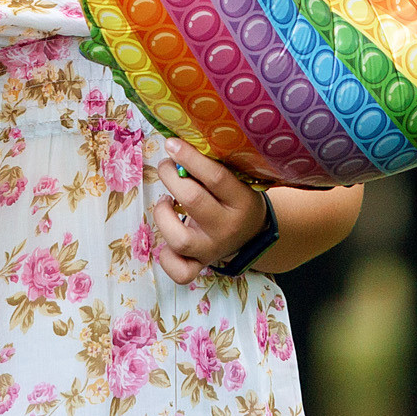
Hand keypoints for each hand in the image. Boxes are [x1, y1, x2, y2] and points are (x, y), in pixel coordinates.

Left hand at [151, 136, 268, 285]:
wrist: (253, 234)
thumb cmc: (235, 198)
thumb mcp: (236, 181)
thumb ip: (211, 168)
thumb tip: (176, 146)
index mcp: (242, 201)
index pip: (216, 177)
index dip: (190, 158)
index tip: (172, 144)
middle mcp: (227, 228)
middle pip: (193, 201)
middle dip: (172, 177)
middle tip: (167, 166)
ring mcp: (213, 249)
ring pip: (180, 239)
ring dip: (163, 215)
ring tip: (165, 202)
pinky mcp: (200, 265)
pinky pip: (180, 271)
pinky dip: (167, 258)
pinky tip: (166, 238)